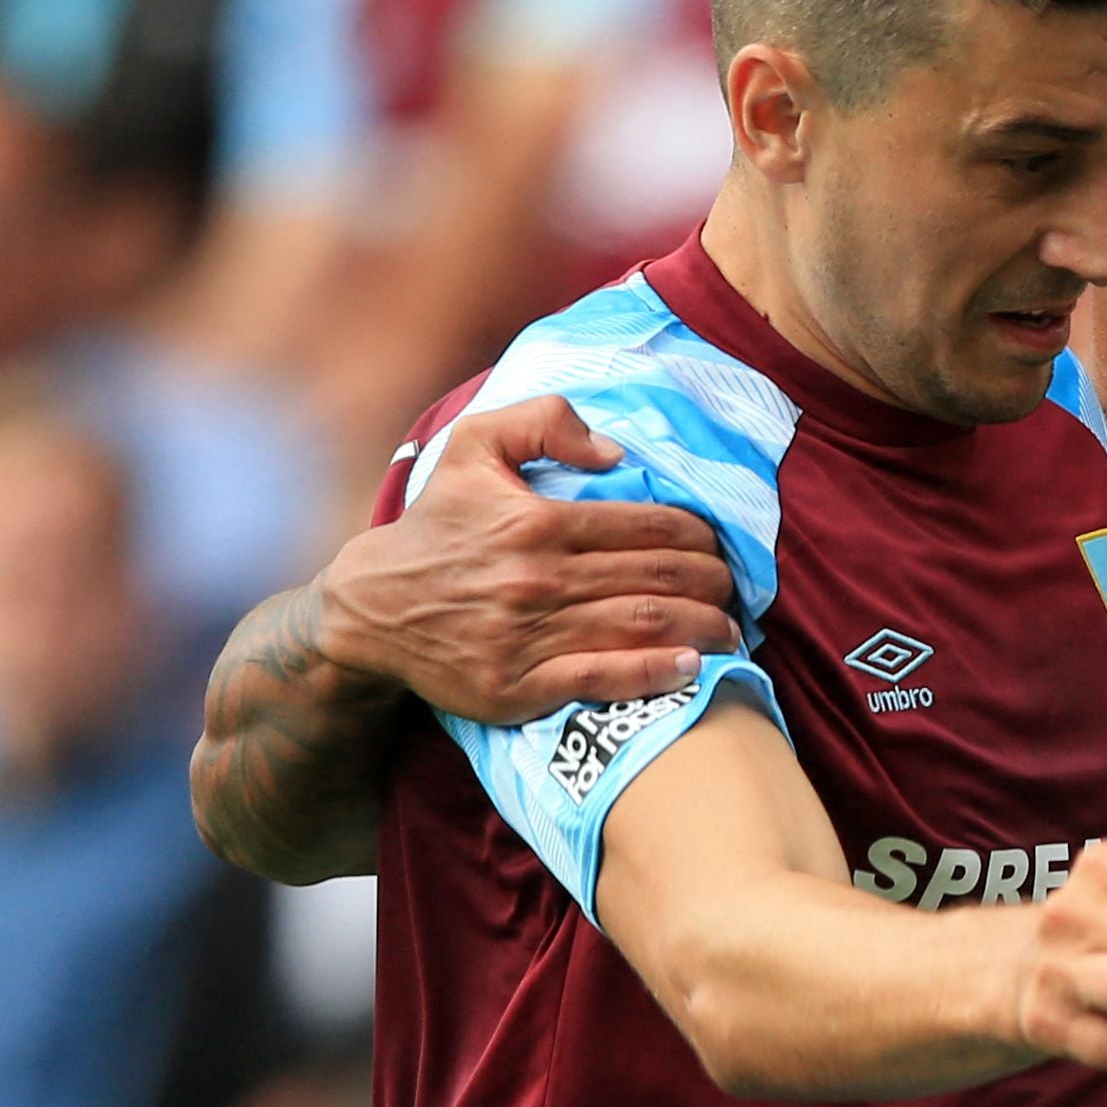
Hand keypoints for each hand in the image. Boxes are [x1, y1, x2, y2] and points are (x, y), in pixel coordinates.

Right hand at [315, 396, 742, 722]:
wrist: (370, 609)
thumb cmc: (434, 526)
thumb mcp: (472, 445)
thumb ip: (543, 420)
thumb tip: (616, 451)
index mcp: (539, 521)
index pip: (646, 526)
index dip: (699, 537)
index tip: (718, 547)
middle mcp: (539, 579)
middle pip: (656, 579)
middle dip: (713, 584)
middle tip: (736, 591)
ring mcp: (529, 636)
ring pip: (640, 627)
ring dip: (701, 629)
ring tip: (730, 632)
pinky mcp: (518, 686)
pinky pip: (602, 680)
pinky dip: (653, 674)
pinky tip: (690, 668)